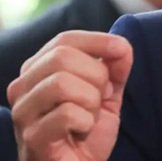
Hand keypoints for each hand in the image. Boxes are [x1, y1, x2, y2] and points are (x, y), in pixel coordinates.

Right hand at [7, 31, 132, 160]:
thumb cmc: (87, 129)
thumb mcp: (106, 92)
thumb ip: (115, 67)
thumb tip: (122, 47)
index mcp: (39, 69)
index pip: (65, 39)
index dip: (98, 40)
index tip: (122, 50)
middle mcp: (23, 87)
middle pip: (62, 57)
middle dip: (96, 75)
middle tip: (101, 97)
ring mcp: (23, 112)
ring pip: (61, 83)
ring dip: (90, 100)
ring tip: (90, 115)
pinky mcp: (31, 137)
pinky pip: (66, 114)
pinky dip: (86, 121)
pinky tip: (82, 130)